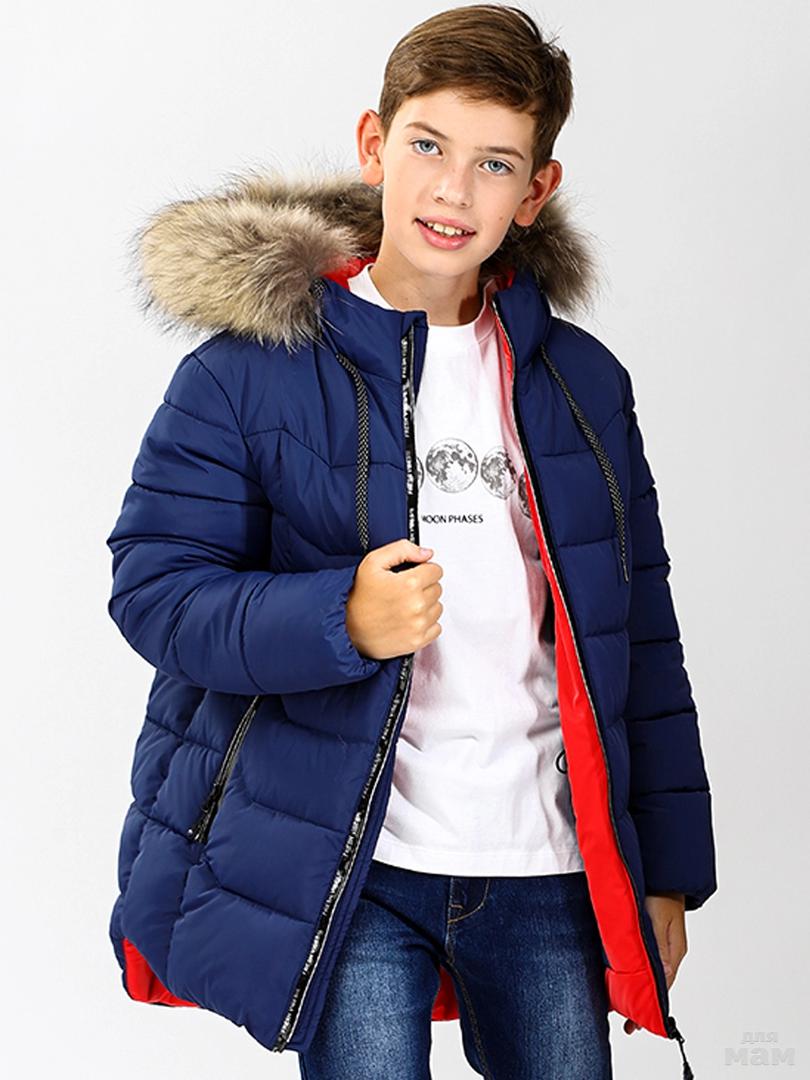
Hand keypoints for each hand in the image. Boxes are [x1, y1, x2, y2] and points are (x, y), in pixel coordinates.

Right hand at [345, 539, 443, 659]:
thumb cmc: (360, 597)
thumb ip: (402, 549)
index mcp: (409, 584)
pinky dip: (427, 624)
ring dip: (427, 605)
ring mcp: (419, 625)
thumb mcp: (373, 562)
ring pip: (438, 607)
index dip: (424, 570)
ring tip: (406, 605)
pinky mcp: (418, 641)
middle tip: (405, 591)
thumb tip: (426, 553)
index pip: (436, 570)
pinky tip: (410, 620)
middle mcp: (417, 605)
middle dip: (424, 586)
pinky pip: (436, 627)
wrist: (348, 630)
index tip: (413, 575)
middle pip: (437, 588)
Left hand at [623, 891, 686, 1035]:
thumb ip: (659, 947)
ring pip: (649, 973)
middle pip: (655, 984)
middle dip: (641, 1003)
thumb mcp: (659, 921)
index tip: (636, 1023)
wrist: (661, 872)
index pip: (663, 987)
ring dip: (637, 987)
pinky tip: (622, 976)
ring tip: (621, 1005)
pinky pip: (644, 959)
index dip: (649, 1006)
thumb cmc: (661, 894)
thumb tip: (662, 977)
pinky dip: (635, 971)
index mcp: (674, 953)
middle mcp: (669, 953)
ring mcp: (660, 945)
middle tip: (626, 1022)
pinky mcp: (650, 935)